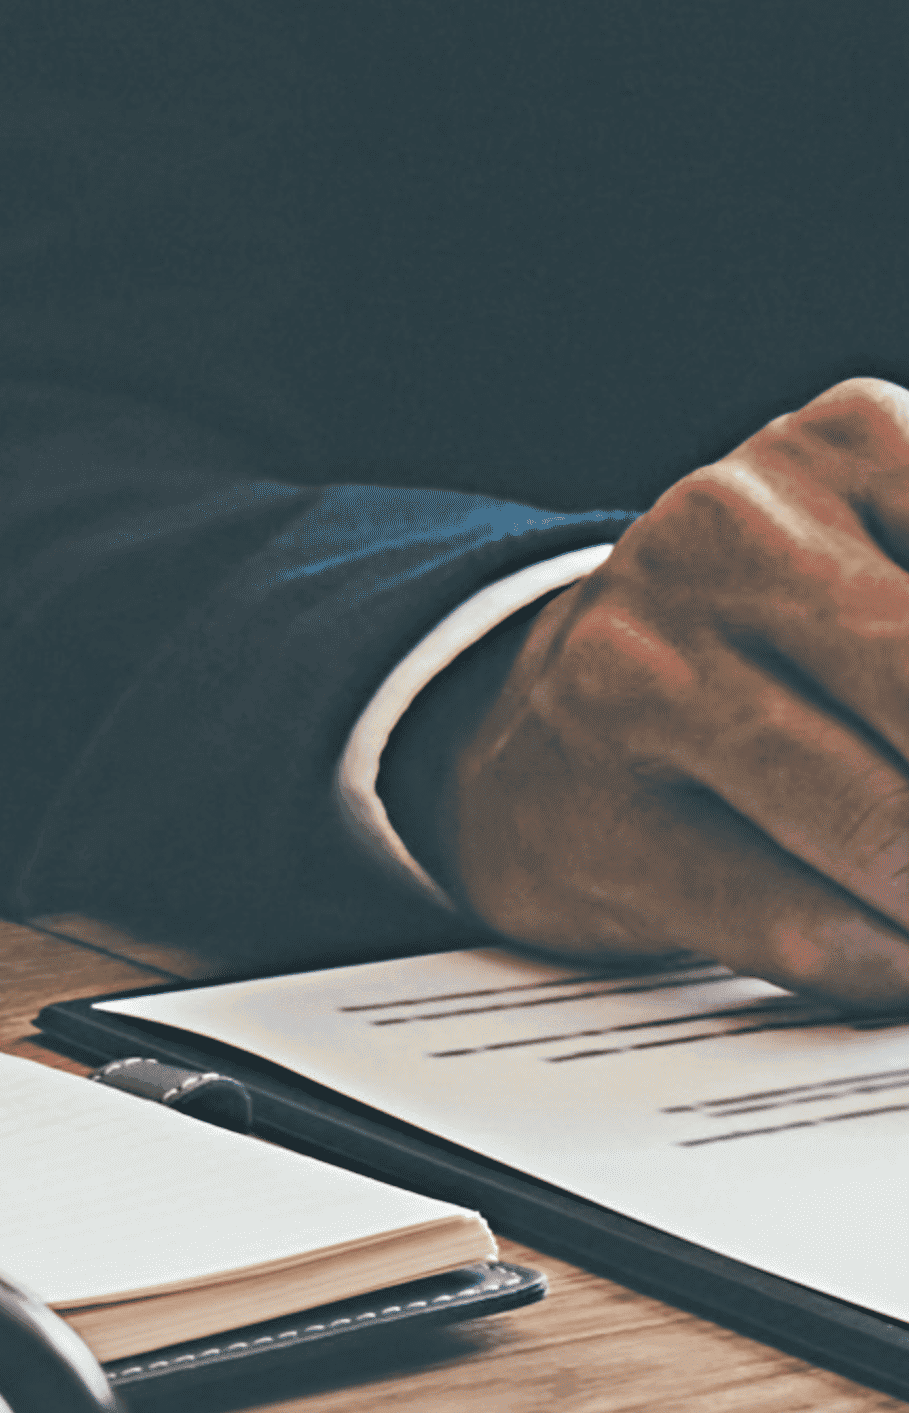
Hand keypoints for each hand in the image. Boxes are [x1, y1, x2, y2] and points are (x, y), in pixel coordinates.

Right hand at [407, 379, 908, 1004]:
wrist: (540, 723)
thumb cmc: (776, 650)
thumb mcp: (898, 568)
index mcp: (852, 444)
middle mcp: (731, 533)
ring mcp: (644, 677)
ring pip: (885, 829)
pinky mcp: (596, 821)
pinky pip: (797, 925)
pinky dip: (890, 968)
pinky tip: (908, 964)